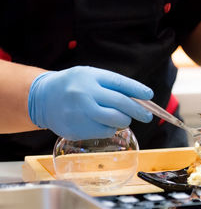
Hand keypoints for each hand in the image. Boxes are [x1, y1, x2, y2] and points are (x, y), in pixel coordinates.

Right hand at [28, 66, 153, 139]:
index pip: (119, 83)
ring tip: (123, 118)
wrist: (42, 98)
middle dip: (138, 111)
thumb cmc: (73, 85)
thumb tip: (140, 99)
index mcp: (90, 77)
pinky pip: (104, 131)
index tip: (149, 95)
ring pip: (114, 121)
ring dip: (124, 121)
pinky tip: (104, 123)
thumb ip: (112, 85)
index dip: (137, 90)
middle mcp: (85, 94)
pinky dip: (110, 128)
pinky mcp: (76, 129)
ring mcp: (79, 112)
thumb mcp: (90, 76)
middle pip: (120, 104)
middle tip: (147, 116)